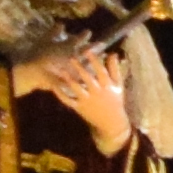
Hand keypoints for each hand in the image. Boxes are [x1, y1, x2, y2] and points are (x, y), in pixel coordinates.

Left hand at [19, 40, 133, 151]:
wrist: (111, 122)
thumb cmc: (115, 100)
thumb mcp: (118, 85)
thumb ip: (115, 69)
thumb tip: (113, 53)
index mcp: (107, 85)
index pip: (100, 70)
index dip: (94, 60)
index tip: (87, 50)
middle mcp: (97, 92)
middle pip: (87, 78)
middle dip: (79, 67)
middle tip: (71, 57)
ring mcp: (87, 100)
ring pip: (76, 89)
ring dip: (68, 79)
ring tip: (61, 70)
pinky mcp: (79, 108)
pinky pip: (68, 100)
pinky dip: (61, 94)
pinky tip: (54, 87)